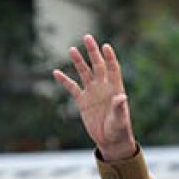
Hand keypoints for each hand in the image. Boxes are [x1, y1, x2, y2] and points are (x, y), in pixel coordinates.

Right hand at [53, 34, 137, 160]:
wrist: (110, 140)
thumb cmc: (119, 130)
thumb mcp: (120, 120)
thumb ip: (120, 108)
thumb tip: (122, 97)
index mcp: (115, 89)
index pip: (113, 69)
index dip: (110, 58)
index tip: (105, 46)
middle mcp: (103, 87)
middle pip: (98, 65)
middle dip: (93, 52)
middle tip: (87, 37)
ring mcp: (92, 93)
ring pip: (84, 73)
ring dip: (78, 62)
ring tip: (72, 49)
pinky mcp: (82, 101)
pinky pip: (72, 88)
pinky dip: (64, 81)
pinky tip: (56, 72)